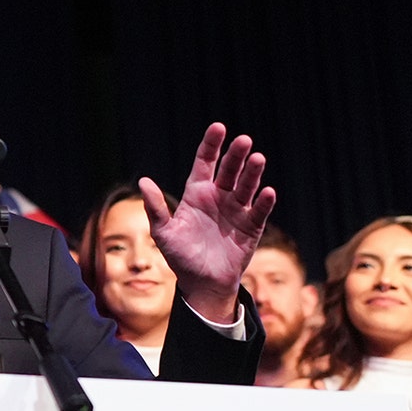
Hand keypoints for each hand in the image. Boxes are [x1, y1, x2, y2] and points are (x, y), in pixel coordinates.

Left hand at [140, 122, 274, 322]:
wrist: (201, 283)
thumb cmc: (180, 256)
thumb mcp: (163, 233)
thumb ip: (155, 208)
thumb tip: (143, 181)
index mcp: (197, 194)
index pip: (205, 163)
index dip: (211, 145)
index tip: (218, 127)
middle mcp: (219, 197)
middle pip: (229, 171)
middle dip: (236, 155)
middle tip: (243, 141)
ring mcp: (236, 211)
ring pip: (246, 187)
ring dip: (252, 173)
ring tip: (258, 158)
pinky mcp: (251, 228)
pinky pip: (258, 212)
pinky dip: (263, 202)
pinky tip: (267, 192)